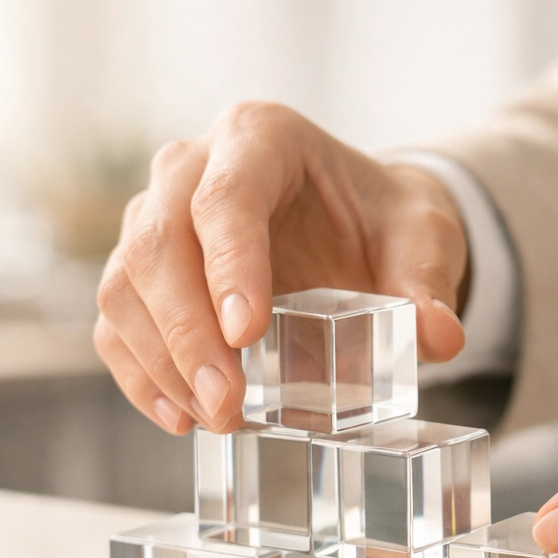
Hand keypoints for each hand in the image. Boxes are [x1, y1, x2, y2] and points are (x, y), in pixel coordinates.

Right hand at [94, 102, 467, 434]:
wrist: (358, 228)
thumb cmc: (384, 222)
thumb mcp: (423, 239)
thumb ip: (429, 283)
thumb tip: (438, 337)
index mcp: (261, 138)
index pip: (226, 198)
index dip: (228, 267)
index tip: (247, 334)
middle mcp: (192, 167)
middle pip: (160, 243)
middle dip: (188, 332)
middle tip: (226, 404)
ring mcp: (157, 216)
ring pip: (126, 284)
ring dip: (161, 360)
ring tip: (210, 419)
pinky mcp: (145, 269)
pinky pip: (119, 320)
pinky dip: (140, 372)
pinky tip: (177, 416)